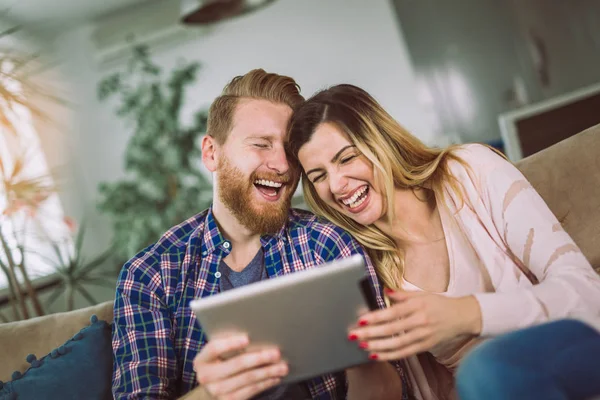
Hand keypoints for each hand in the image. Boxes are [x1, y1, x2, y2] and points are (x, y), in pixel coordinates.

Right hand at [193, 334, 287, 399]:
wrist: (212, 388)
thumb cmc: (219, 363)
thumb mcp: (217, 354)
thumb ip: (228, 344)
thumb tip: (256, 333)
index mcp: (201, 360)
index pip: (214, 348)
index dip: (230, 343)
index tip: (247, 338)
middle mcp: (206, 377)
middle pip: (236, 364)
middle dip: (259, 358)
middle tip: (276, 353)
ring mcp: (217, 391)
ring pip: (248, 378)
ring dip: (268, 372)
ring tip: (282, 366)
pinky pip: (251, 390)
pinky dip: (265, 383)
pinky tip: (275, 377)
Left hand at [348, 291, 481, 360]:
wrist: (462, 316)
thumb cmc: (439, 303)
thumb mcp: (421, 294)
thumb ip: (402, 294)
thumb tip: (384, 291)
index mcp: (417, 305)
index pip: (392, 312)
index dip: (376, 317)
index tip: (361, 320)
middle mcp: (420, 320)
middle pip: (392, 329)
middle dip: (371, 333)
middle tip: (354, 335)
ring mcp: (423, 334)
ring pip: (397, 343)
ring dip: (378, 346)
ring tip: (363, 346)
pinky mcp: (426, 345)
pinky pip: (405, 353)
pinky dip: (390, 355)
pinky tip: (377, 356)